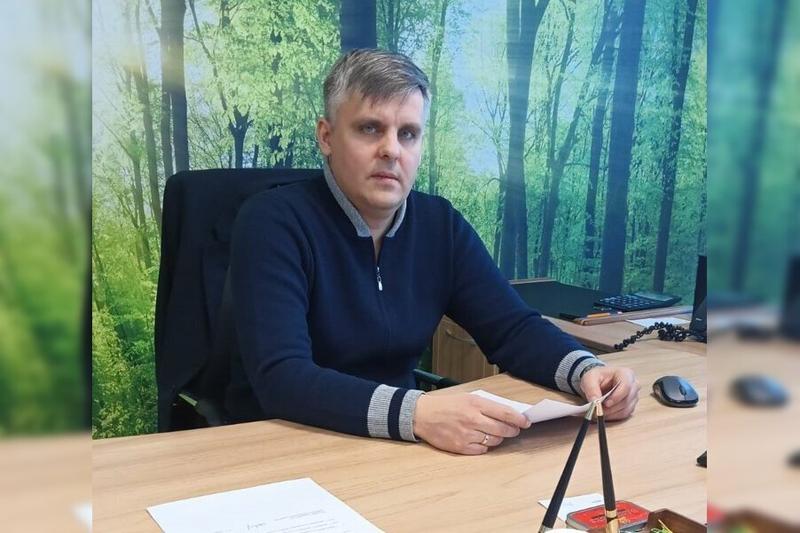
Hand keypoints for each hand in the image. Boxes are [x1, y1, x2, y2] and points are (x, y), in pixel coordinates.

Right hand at [413, 393, 531, 454]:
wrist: (422, 415)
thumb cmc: (445, 405)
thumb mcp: (467, 398)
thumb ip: (485, 405)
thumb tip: (506, 414)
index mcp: (475, 404)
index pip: (504, 413)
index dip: (518, 419)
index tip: (526, 422)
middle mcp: (472, 419)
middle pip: (502, 430)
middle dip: (512, 431)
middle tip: (514, 430)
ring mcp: (466, 434)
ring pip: (493, 442)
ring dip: (498, 439)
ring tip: (494, 434)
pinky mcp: (460, 447)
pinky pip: (481, 451)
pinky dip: (484, 447)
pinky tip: (481, 440)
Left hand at [580, 366, 639, 420]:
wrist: (599, 383)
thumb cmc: (597, 378)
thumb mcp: (590, 379)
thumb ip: (591, 389)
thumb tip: (595, 401)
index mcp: (626, 374)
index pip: (626, 386)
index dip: (616, 397)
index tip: (606, 404)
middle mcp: (634, 385)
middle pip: (626, 400)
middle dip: (611, 407)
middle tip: (598, 410)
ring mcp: (634, 396)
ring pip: (626, 409)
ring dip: (611, 413)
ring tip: (599, 411)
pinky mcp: (631, 406)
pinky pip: (624, 414)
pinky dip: (613, 416)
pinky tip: (604, 413)